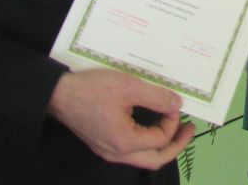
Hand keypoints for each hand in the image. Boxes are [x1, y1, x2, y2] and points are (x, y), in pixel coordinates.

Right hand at [47, 70, 193, 169]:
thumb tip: (177, 104)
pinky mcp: (103, 143)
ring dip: (161, 144)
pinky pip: (131, 149)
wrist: (58, 94)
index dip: (172, 121)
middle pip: (155, 159)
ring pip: (143, 157)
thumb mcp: (129, 87)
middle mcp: (116, 153)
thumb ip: (156, 97)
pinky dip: (147, 140)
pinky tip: (151, 124)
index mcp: (124, 142)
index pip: (160, 139)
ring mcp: (108, 150)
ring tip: (174, 127)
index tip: (174, 102)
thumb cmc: (91, 90)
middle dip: (176, 145)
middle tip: (189, 129)